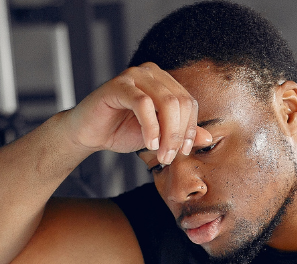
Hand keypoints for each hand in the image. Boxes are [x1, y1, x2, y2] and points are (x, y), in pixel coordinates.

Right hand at [63, 63, 211, 164]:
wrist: (89, 133)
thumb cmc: (122, 131)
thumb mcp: (159, 135)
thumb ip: (181, 134)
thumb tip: (208, 137)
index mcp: (164, 81)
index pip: (189, 102)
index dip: (190, 129)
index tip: (183, 152)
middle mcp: (151, 72)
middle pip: (180, 102)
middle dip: (178, 134)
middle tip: (169, 158)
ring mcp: (134, 76)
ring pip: (165, 102)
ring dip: (167, 133)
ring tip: (160, 154)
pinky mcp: (118, 85)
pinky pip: (143, 104)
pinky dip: (150, 127)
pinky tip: (149, 144)